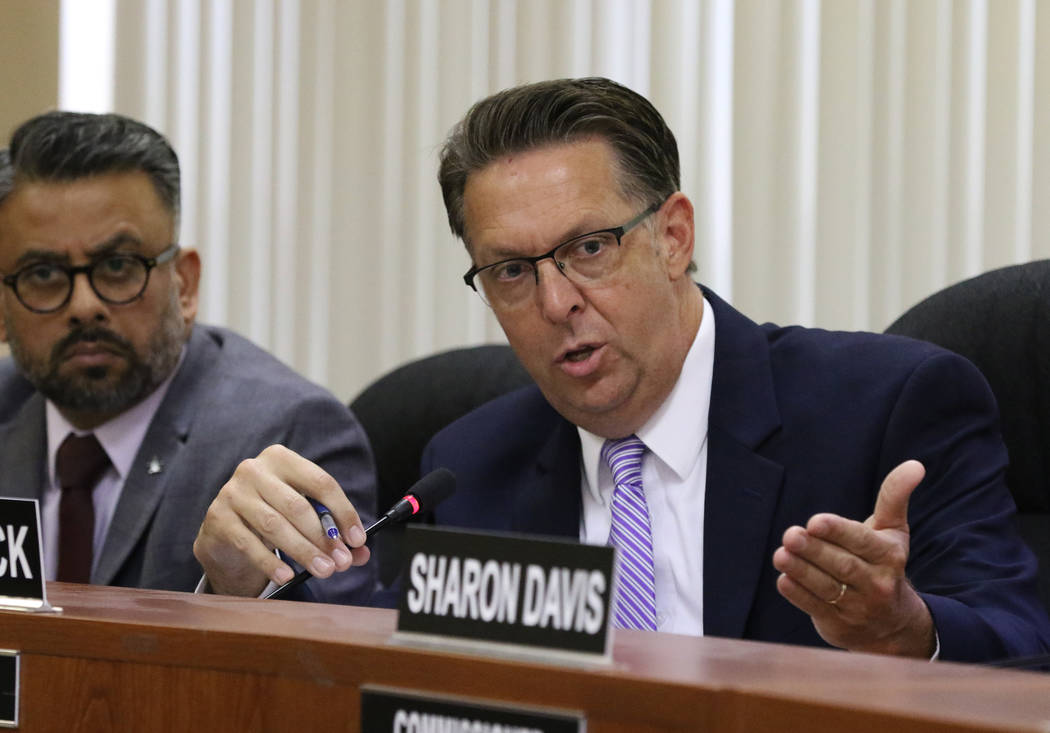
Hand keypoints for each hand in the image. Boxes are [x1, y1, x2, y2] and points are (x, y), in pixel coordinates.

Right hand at [193, 444, 370, 596]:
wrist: (225, 528)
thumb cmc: (272, 514)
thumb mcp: (302, 515)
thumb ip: (332, 530)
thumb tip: (361, 553)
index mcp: (282, 459)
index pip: (321, 483)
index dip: (343, 512)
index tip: (358, 540)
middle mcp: (255, 470)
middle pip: (298, 506)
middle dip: (323, 538)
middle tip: (340, 563)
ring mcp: (233, 492)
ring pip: (275, 525)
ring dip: (303, 552)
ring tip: (323, 570)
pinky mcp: (218, 518)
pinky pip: (249, 544)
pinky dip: (271, 562)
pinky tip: (288, 576)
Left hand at [772, 460, 935, 656]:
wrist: (893, 625)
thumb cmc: (885, 564)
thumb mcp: (893, 531)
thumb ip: (894, 497)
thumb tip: (915, 465)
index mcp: (889, 557)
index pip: (862, 542)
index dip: (838, 532)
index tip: (815, 522)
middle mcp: (876, 584)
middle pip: (842, 565)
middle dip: (814, 550)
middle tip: (790, 535)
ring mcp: (857, 608)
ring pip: (826, 587)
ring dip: (801, 571)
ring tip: (781, 554)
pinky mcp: (838, 625)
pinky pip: (815, 608)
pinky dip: (798, 594)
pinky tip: (784, 579)